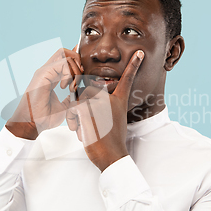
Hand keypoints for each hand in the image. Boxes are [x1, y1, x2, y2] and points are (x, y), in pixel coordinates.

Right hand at [6, 46, 82, 139]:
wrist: (32, 124)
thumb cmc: (44, 117)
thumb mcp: (64, 106)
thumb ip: (71, 97)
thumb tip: (80, 94)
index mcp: (52, 77)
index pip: (66, 60)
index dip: (78, 65)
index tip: (82, 81)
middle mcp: (47, 71)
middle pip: (66, 52)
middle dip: (78, 63)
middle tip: (79, 81)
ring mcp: (44, 71)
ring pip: (66, 55)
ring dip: (75, 70)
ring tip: (73, 87)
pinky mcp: (43, 73)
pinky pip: (63, 63)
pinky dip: (69, 74)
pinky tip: (66, 87)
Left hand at [66, 50, 143, 170]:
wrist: (112, 155)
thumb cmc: (111, 141)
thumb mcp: (113, 121)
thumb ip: (105, 107)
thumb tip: (92, 99)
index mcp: (119, 100)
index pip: (127, 80)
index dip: (133, 66)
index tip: (139, 54)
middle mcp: (111, 99)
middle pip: (88, 89)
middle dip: (81, 105)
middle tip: (88, 122)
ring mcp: (99, 103)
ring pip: (78, 99)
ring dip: (76, 114)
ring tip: (85, 128)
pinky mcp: (87, 109)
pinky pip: (72, 108)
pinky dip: (73, 120)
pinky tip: (82, 131)